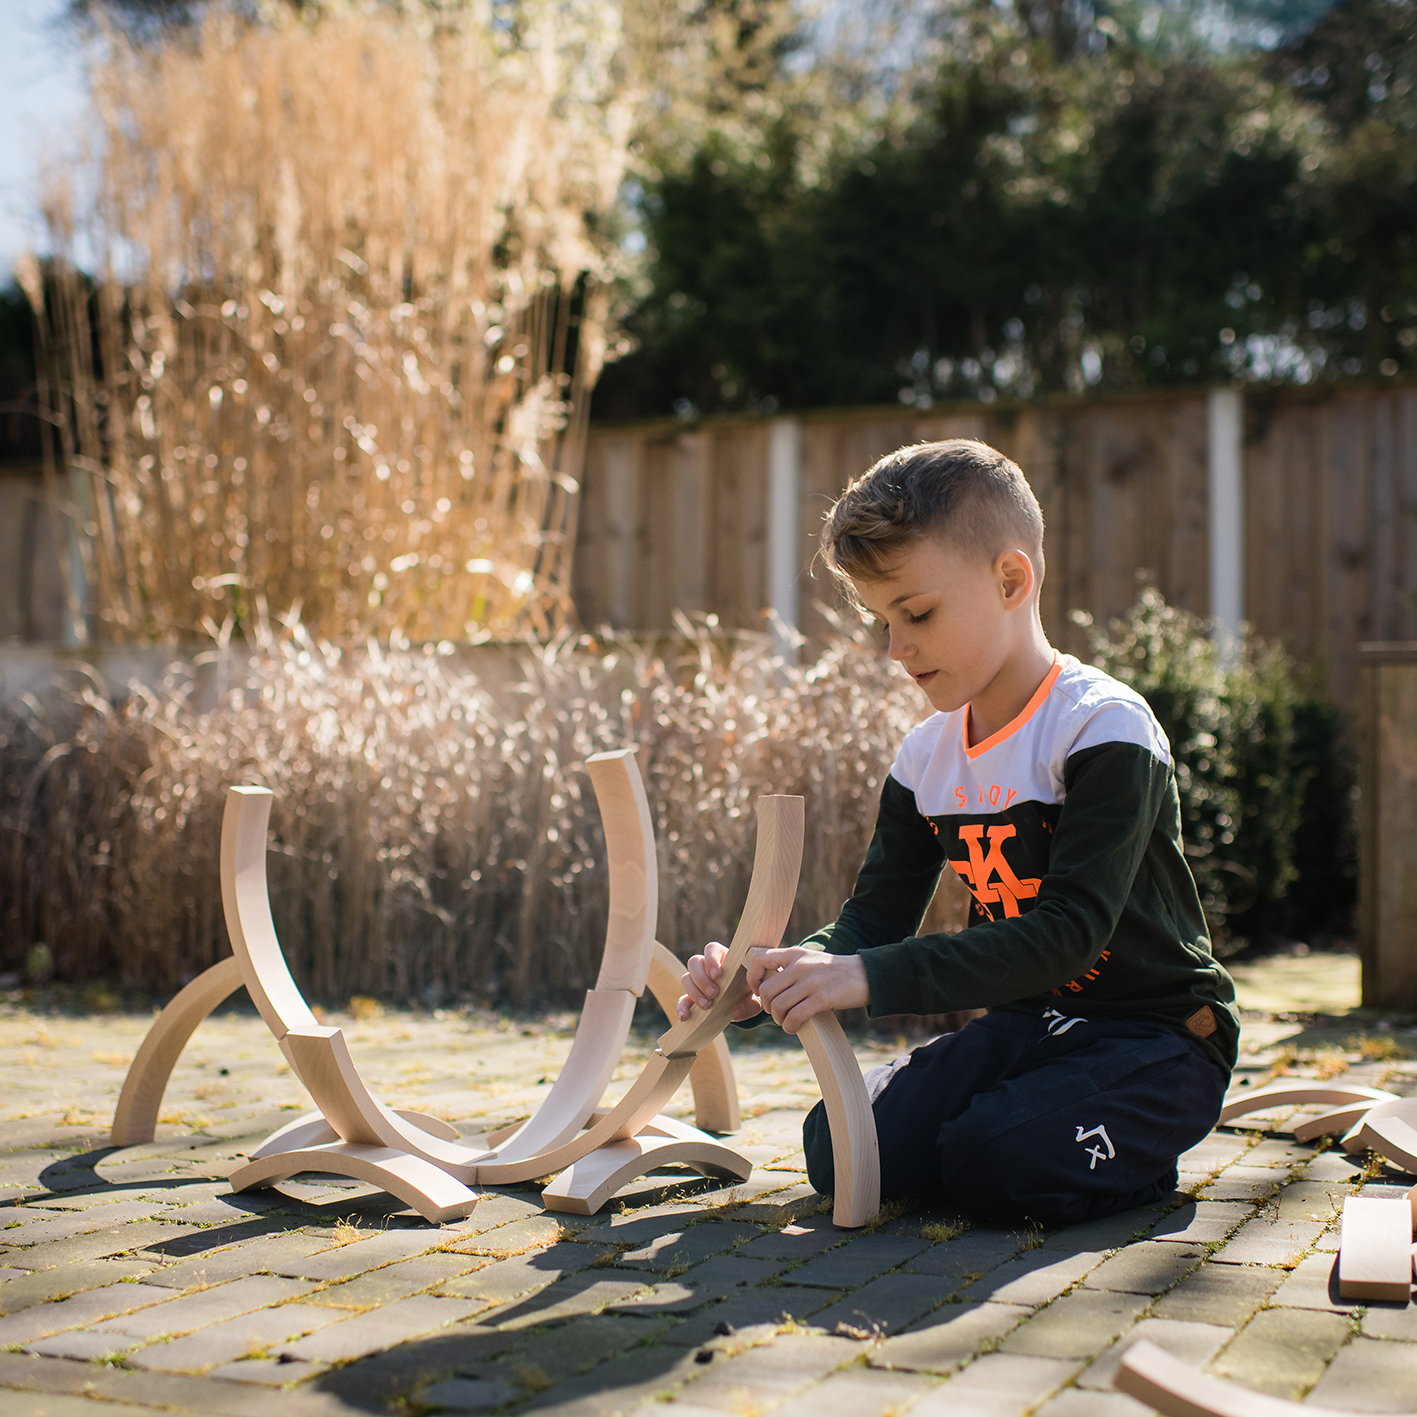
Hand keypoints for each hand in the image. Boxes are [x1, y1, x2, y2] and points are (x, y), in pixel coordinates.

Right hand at [676, 941, 762, 1022]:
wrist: (748, 1003)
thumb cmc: (751, 992)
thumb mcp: (755, 998)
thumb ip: (749, 1004)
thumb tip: (734, 1013)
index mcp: (724, 958)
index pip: (711, 949)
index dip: (711, 959)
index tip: (717, 975)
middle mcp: (707, 967)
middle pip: (694, 962)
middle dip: (702, 978)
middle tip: (714, 993)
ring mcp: (698, 981)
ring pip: (686, 978)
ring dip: (694, 992)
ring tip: (707, 1005)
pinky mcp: (692, 997)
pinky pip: (682, 1000)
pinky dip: (681, 1007)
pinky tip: (685, 1017)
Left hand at [747, 947, 869, 1034]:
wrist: (866, 974)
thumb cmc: (834, 971)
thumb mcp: (809, 959)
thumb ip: (788, 967)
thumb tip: (765, 985)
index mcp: (794, 953)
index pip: (757, 959)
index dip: (752, 978)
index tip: (760, 991)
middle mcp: (799, 965)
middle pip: (766, 990)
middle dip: (767, 1007)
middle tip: (777, 1012)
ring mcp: (810, 982)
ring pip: (778, 1005)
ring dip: (779, 1019)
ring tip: (787, 1021)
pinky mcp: (822, 998)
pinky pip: (795, 1016)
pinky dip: (790, 1026)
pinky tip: (794, 1027)